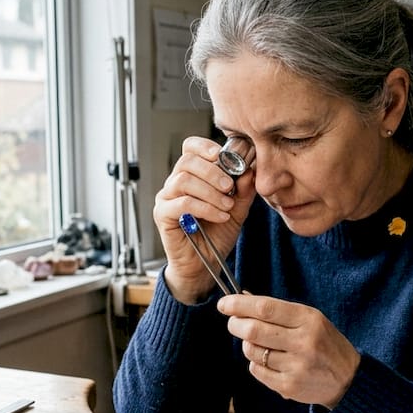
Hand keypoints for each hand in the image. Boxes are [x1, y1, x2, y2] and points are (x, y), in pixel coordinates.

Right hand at [154, 136, 255, 302]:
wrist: (204, 265)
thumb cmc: (216, 235)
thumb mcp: (237, 210)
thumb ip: (243, 190)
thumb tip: (249, 170)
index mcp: (192, 176)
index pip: (190, 148)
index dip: (205, 147)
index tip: (223, 157)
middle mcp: (175, 183)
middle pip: (187, 161)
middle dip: (213, 172)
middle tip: (230, 187)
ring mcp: (166, 198)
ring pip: (184, 180)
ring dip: (210, 192)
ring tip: (226, 206)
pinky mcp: (162, 215)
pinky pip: (181, 203)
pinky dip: (204, 208)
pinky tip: (219, 216)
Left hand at [218, 293, 360, 408]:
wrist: (347, 378)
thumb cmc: (324, 343)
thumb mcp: (310, 319)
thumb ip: (279, 311)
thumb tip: (242, 298)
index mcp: (308, 319)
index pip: (265, 308)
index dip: (239, 305)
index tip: (224, 304)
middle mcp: (303, 342)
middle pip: (253, 330)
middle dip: (236, 325)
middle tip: (233, 323)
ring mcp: (296, 366)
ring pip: (253, 352)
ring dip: (247, 345)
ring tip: (258, 344)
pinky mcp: (289, 385)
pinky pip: (257, 370)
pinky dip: (256, 363)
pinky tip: (269, 361)